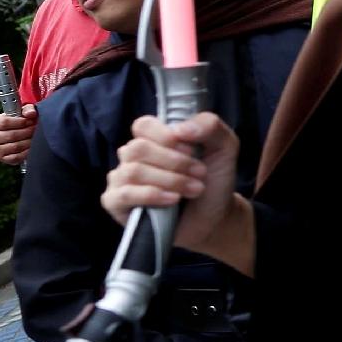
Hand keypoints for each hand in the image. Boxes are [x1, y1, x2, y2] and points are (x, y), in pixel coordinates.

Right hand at [0, 106, 34, 166]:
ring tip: (36, 137)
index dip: (21, 122)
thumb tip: (31, 113)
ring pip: (15, 147)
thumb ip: (28, 109)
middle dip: (28, 132)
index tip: (31, 121)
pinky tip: (32, 147)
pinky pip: (16, 157)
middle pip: (12, 135)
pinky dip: (26, 152)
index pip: (5, 122)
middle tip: (36, 129)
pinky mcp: (3, 158)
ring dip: (29, 142)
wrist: (18, 133)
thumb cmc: (20, 121)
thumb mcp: (23, 112)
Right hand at [102, 113, 242, 256]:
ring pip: (134, 171)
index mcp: (154, 139)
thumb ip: (210, 126)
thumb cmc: (214, 179)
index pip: (143, 126)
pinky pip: (123, 195)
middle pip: (138, 148)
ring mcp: (122, 179)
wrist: (216, 216)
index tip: (192, 150)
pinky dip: (152, 195)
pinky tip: (173, 199)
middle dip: (175, 162)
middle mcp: (133, 157)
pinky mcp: (116, 203)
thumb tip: (180, 129)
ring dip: (171, 180)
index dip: (166, 136)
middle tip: (200, 173)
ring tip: (195, 189)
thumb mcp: (224, 147)